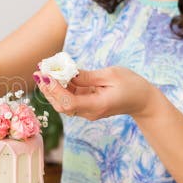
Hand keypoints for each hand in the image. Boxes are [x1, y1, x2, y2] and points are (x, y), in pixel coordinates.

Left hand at [33, 66, 157, 120]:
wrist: (143, 100)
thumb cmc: (132, 85)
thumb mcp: (111, 75)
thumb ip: (88, 76)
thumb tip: (67, 73)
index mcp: (97, 105)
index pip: (69, 102)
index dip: (54, 90)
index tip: (46, 75)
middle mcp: (90, 111)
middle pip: (61, 105)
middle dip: (48, 89)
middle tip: (39, 71)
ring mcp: (87, 110)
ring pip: (63, 103)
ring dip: (52, 88)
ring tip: (44, 70)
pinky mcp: (87, 105)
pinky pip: (70, 98)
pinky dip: (61, 87)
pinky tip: (55, 75)